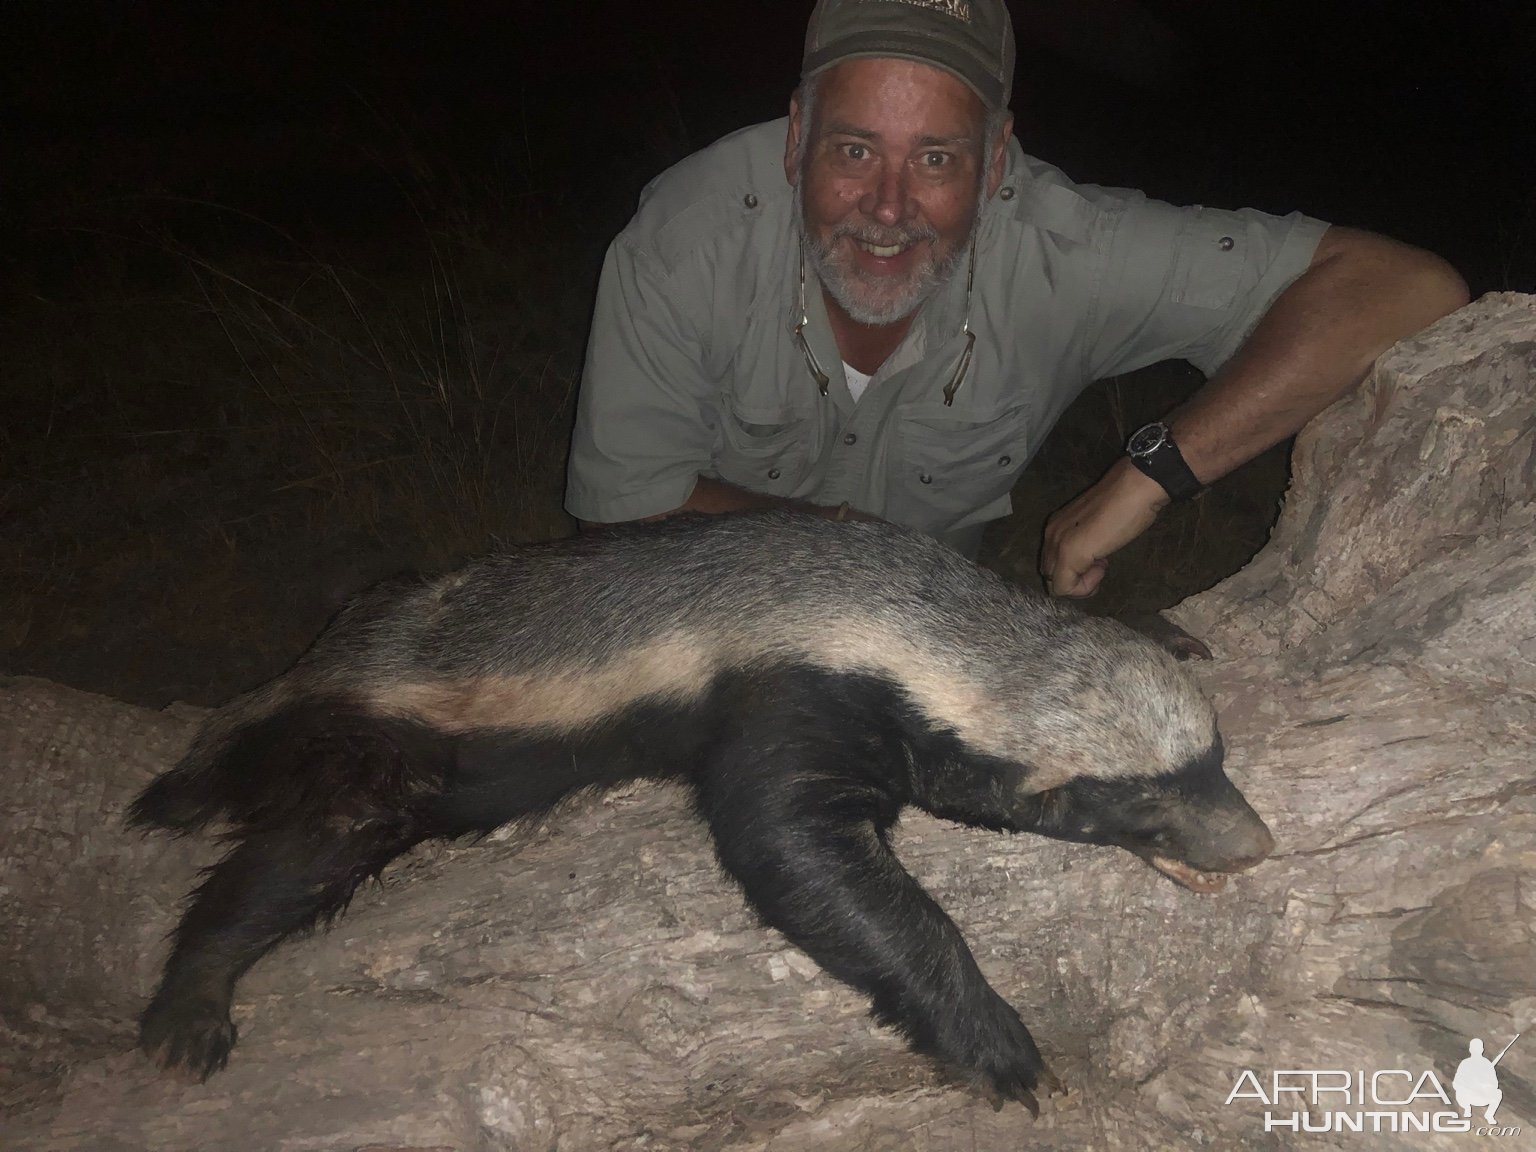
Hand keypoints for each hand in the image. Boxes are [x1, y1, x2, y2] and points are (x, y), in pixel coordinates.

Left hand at [1040, 460, 1168, 596]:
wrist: (1136, 487)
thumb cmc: (1125, 503)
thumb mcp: (1098, 527)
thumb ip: (1087, 541)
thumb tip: (1093, 559)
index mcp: (1056, 527)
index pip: (1054, 562)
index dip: (1077, 568)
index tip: (1101, 557)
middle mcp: (1050, 535)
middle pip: (1051, 575)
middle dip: (1076, 578)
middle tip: (1102, 564)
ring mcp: (1057, 544)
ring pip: (1055, 584)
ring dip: (1080, 583)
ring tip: (1102, 563)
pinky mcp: (1068, 554)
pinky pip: (1063, 587)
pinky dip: (1083, 587)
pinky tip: (1102, 568)